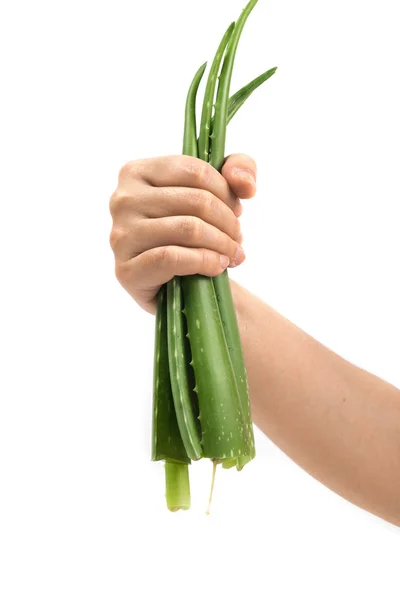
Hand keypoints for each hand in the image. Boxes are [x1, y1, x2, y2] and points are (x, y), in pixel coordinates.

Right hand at [109, 154, 256, 313]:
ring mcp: (120, 236)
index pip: (194, 171)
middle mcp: (122, 200)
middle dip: (228, 222)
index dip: (226, 192)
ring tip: (233, 254)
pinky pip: (173, 258)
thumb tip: (244, 183)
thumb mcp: (220, 192)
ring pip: (188, 228)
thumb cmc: (194, 235)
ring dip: (222, 244)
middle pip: (196, 200)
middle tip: (238, 239)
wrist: (180, 287)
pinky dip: (205, 261)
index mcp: (136, 173)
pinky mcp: (126, 270)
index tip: (237, 211)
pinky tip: (218, 266)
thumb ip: (240, 168)